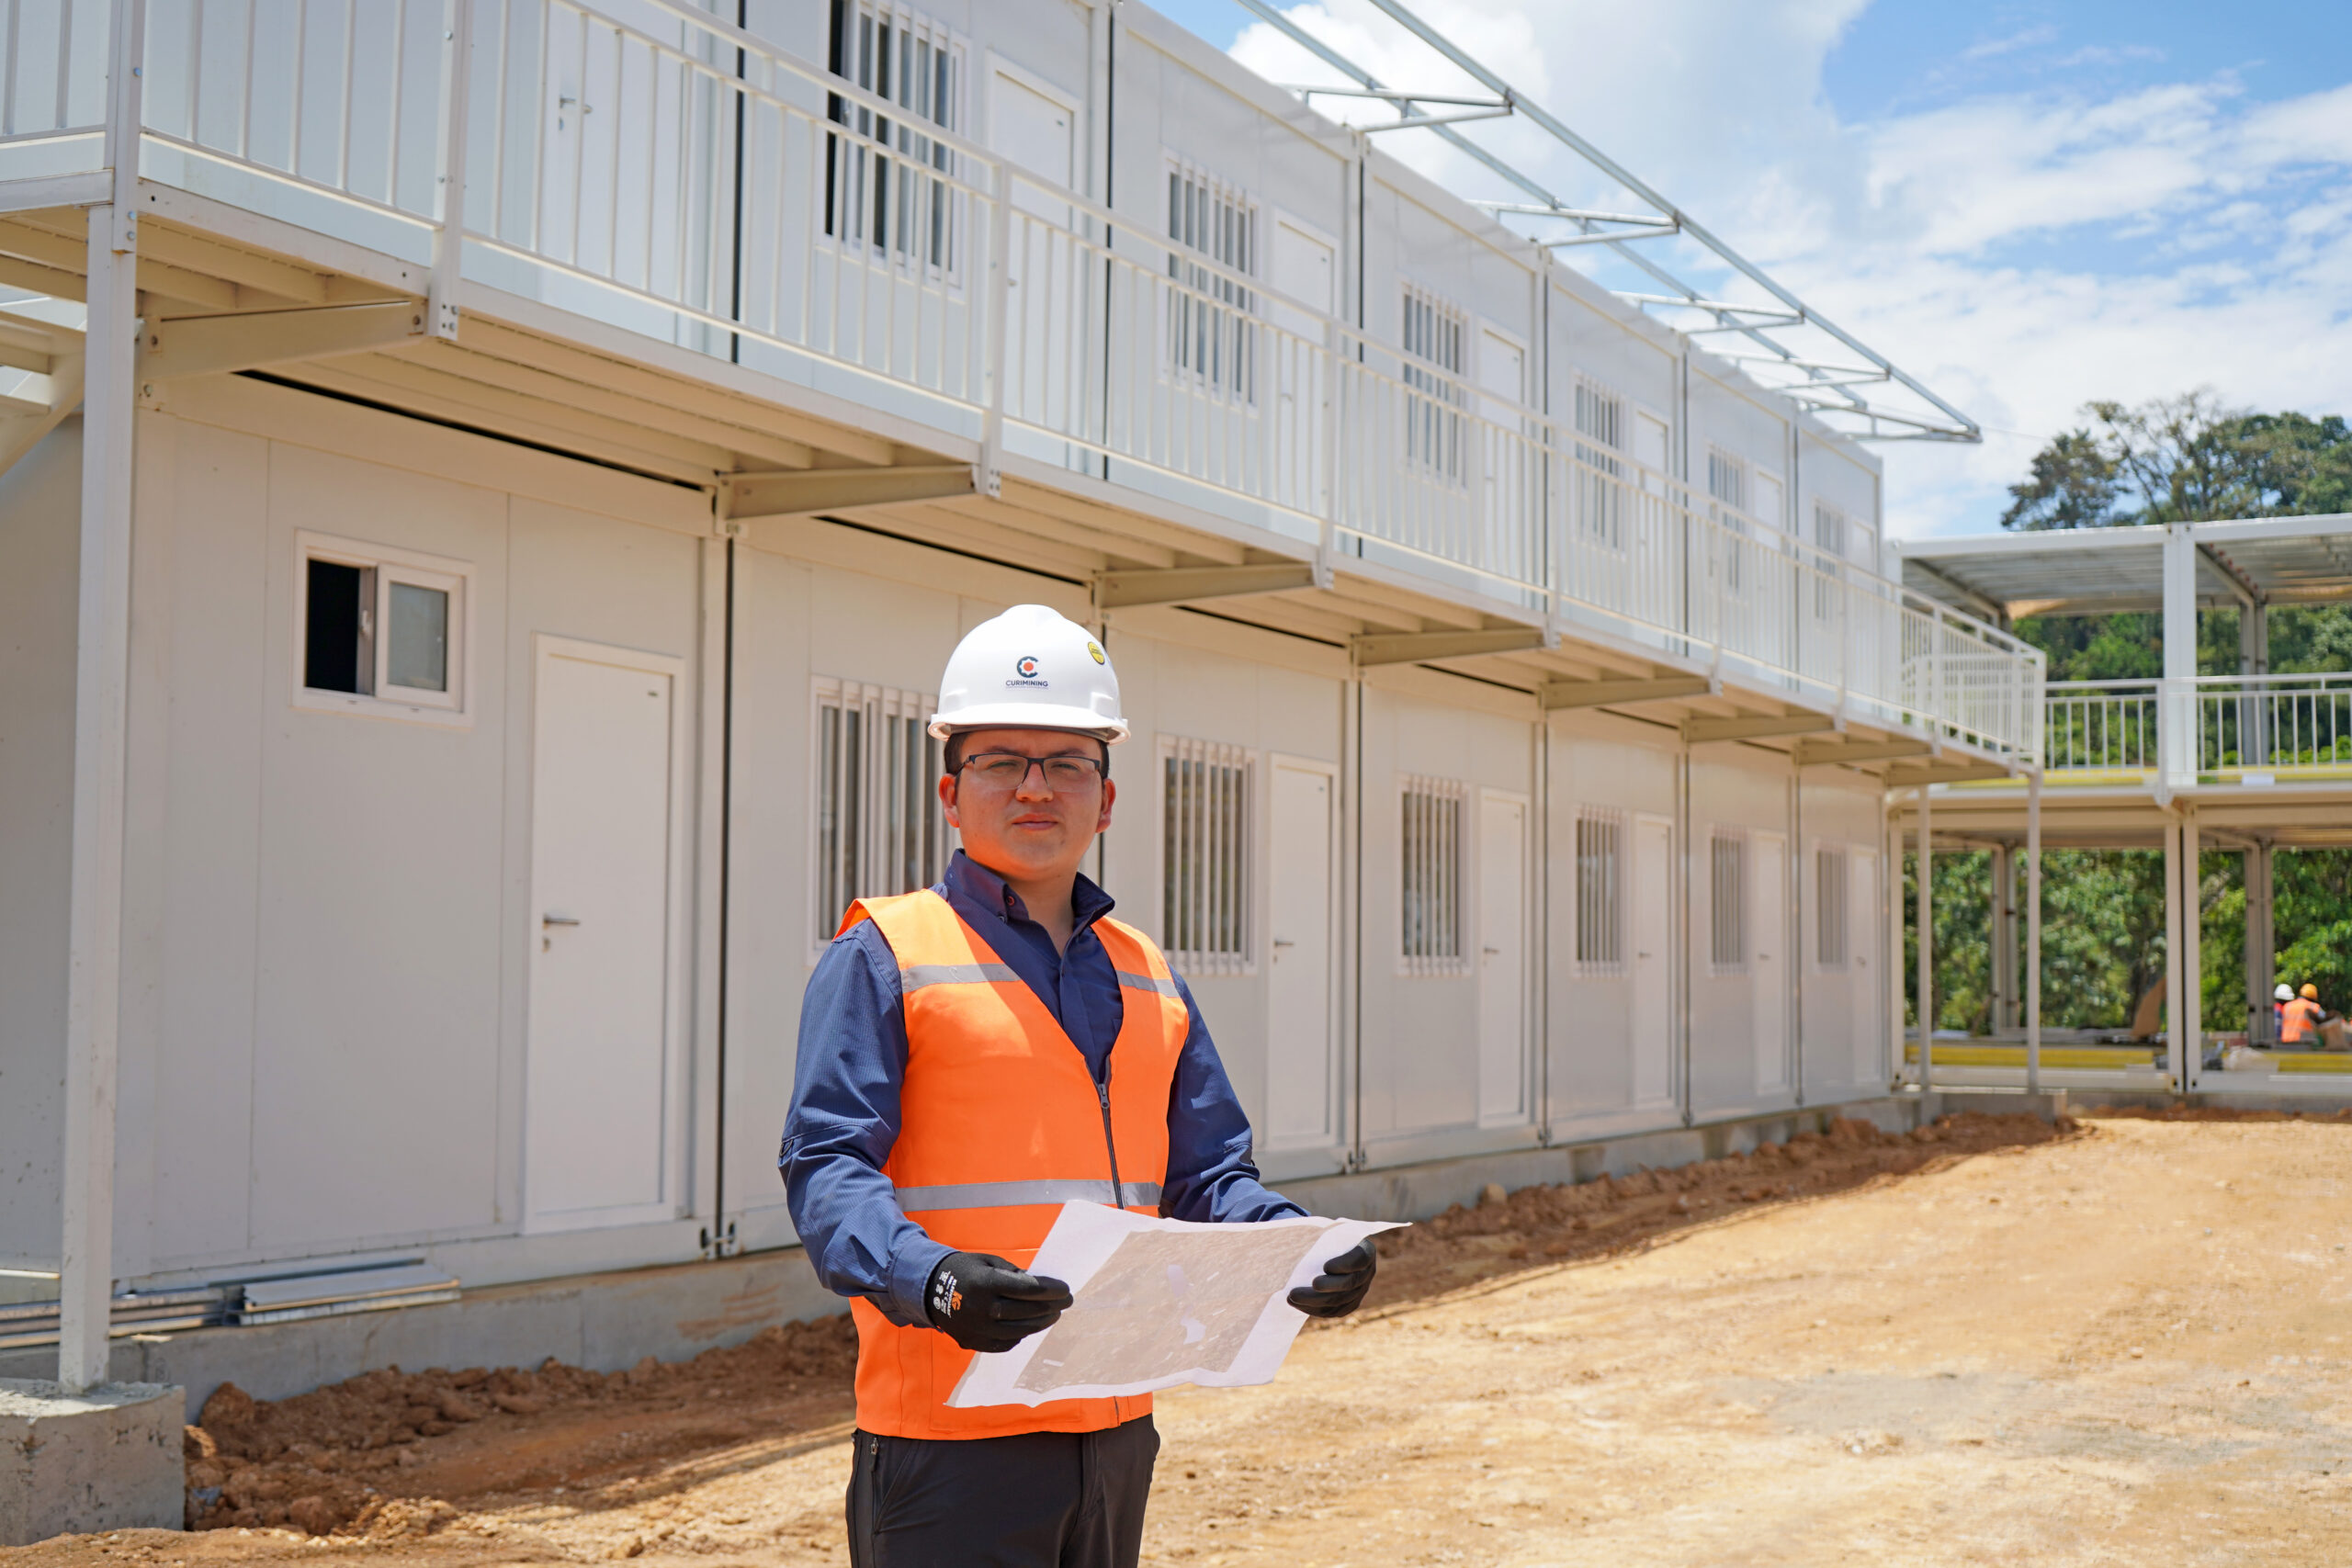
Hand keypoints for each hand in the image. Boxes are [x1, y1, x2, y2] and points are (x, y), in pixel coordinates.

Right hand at [925, 1252, 1073, 1352]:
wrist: (931, 1290)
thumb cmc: (966, 1270)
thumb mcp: (989, 1262)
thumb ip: (1015, 1274)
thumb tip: (1041, 1287)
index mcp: (987, 1283)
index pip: (1029, 1289)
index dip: (1051, 1290)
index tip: (1066, 1289)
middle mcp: (983, 1308)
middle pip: (1028, 1311)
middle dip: (1052, 1306)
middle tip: (1066, 1302)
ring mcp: (979, 1329)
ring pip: (1021, 1330)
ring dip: (1041, 1323)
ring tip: (1053, 1315)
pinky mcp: (975, 1342)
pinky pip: (1006, 1343)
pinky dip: (1021, 1334)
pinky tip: (1030, 1326)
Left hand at [1287, 1239, 1376, 1318]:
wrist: (1333, 1250)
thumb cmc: (1329, 1236)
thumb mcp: (1330, 1230)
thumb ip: (1325, 1232)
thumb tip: (1305, 1236)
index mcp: (1366, 1250)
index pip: (1360, 1259)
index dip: (1344, 1264)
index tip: (1325, 1266)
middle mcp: (1367, 1273)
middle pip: (1349, 1284)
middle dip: (1325, 1287)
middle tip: (1300, 1287)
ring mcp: (1361, 1291)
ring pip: (1339, 1301)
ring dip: (1313, 1301)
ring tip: (1291, 1297)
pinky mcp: (1350, 1304)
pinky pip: (1334, 1311)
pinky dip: (1315, 1309)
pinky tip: (1298, 1305)